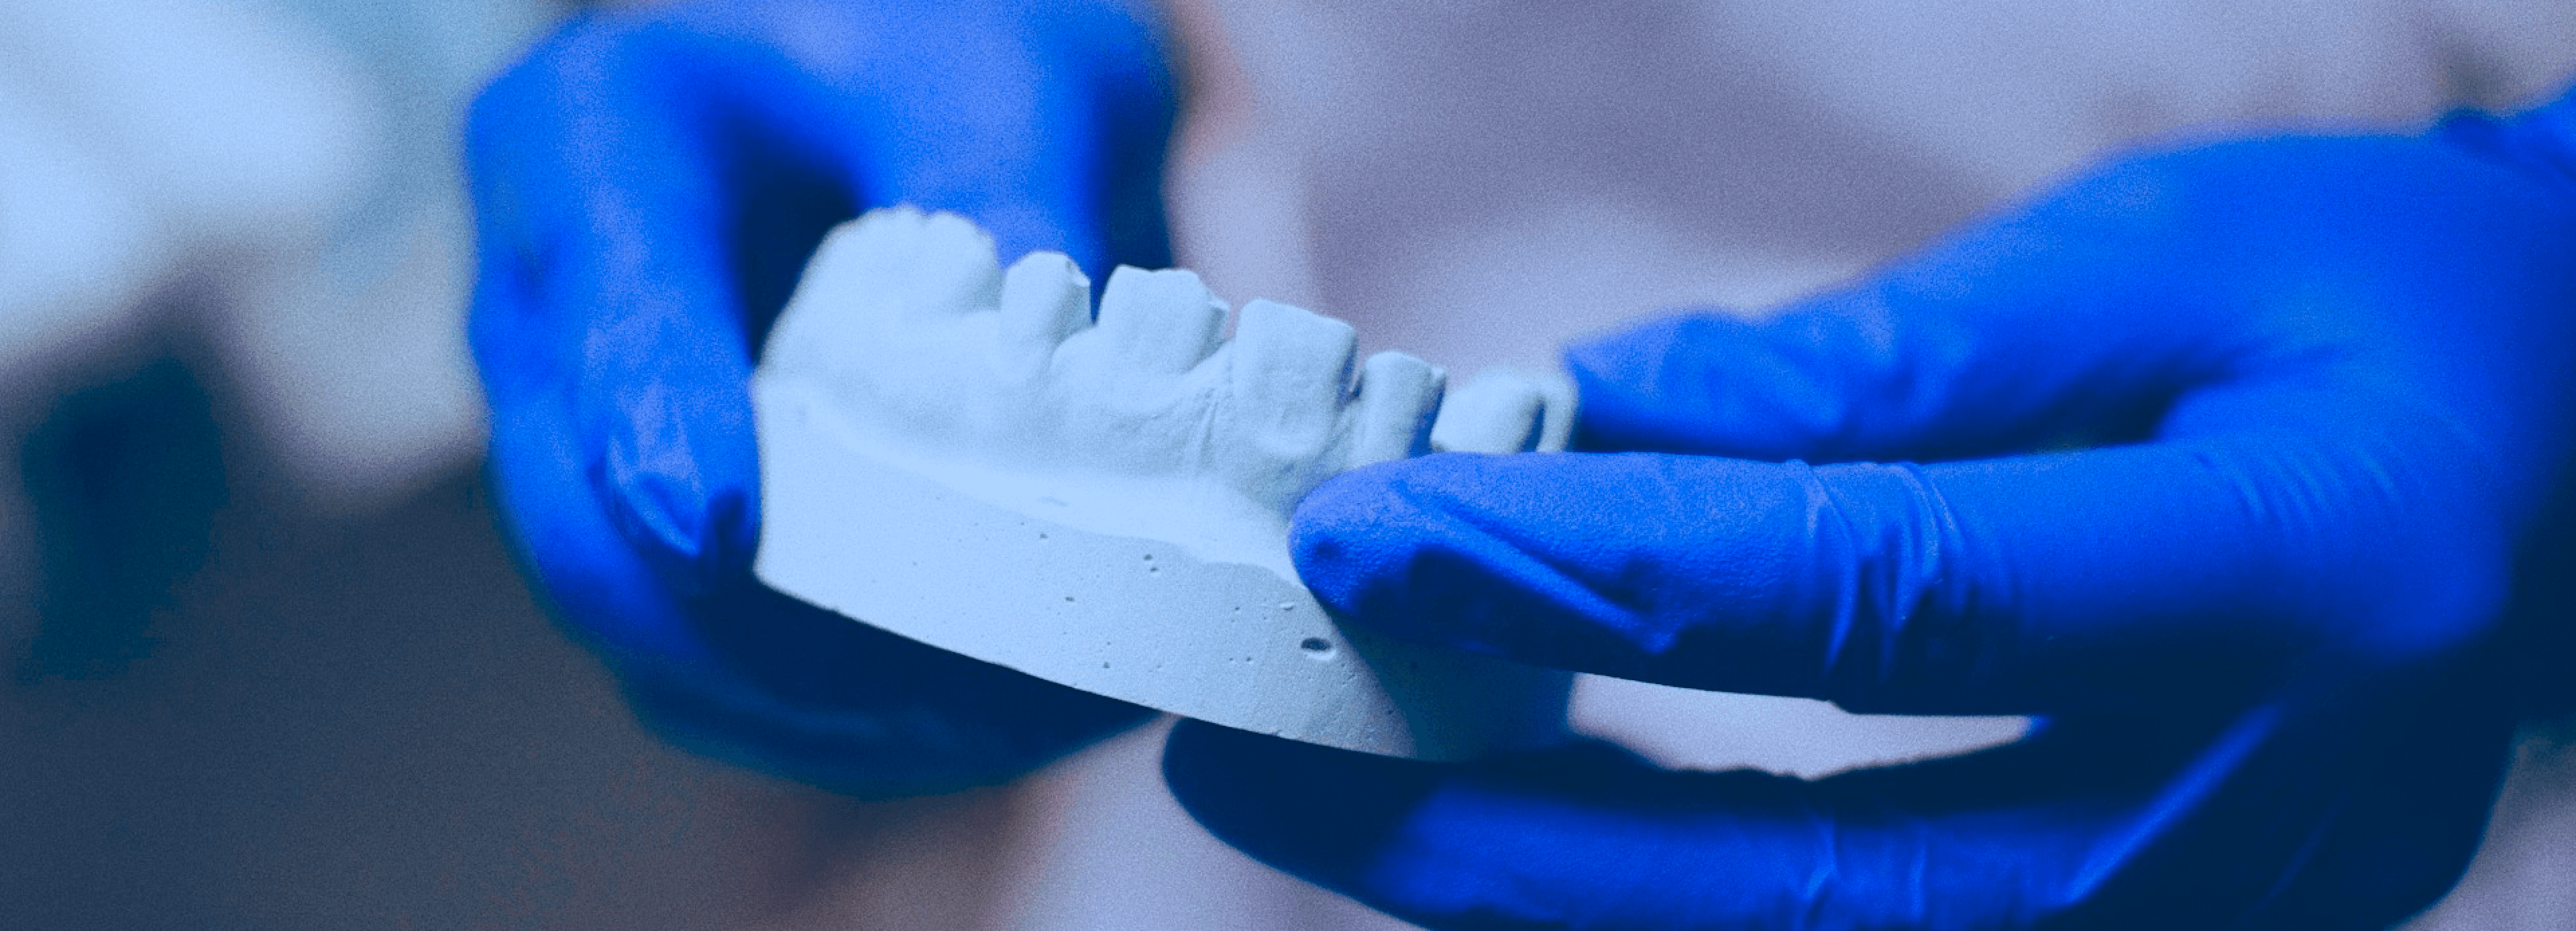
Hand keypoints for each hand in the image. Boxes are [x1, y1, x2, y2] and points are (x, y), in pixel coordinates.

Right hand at [466, 0, 1173, 795]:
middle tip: (968, 690)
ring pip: (648, 644)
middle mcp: (542, 312)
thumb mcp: (994, 72)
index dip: (651, 425)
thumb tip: (1066, 360)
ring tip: (1019, 724)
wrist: (897, 94)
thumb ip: (1011, 185)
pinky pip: (711, 677)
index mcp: (588, 148)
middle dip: (770, 644)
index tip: (716, 527)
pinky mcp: (645, 533)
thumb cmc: (936, 55)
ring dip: (823, 718)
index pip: (601, 307)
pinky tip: (988, 723)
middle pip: (585, 534)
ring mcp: (575, 441)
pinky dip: (841, 726)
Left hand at [1165, 89, 2575, 928]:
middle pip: (1812, 882)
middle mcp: (2258, 812)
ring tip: (1320, 799)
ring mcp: (2216, 921)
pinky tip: (1498, 824)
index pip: (1875, 601)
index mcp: (2295, 581)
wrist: (2567, 456)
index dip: (1595, 573)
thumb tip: (1580, 413)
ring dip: (1543, 893)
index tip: (1365, 529)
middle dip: (1496, 832)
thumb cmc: (2381, 313)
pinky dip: (1656, 903)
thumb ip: (1871, 366)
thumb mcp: (2152, 264)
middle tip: (1253, 757)